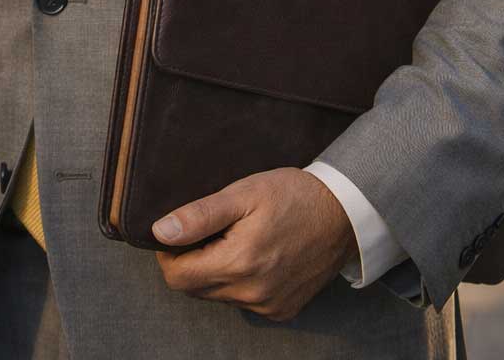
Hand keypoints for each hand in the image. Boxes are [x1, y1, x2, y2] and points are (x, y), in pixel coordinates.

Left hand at [152, 167, 356, 322]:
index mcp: (238, 263)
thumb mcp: (243, 193)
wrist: (343, 212)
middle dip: (192, 260)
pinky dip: (239, 282)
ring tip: (235, 238)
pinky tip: (256, 255)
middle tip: (210, 229)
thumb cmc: (293, 195)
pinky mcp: (282, 310)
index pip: (177, 277)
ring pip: (218, 296)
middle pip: (195, 288)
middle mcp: (251, 293)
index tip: (177, 232)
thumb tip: (160, 230)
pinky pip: (243, 301)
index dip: (168, 253)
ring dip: (215, 271)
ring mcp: (268, 306)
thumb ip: (199, 215)